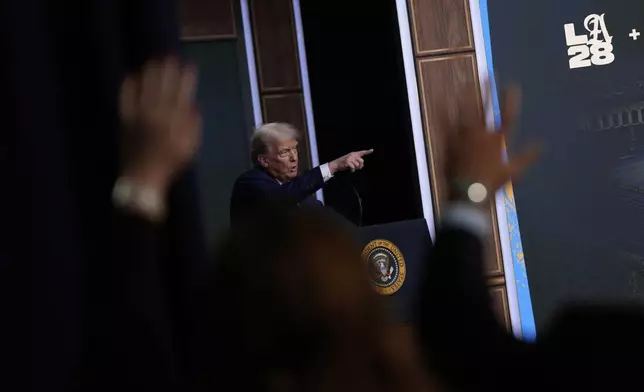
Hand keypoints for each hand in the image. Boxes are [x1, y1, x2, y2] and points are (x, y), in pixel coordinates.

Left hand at [119, 57, 201, 193]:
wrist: (144, 178)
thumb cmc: (170, 164)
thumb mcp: (190, 147)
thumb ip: (193, 125)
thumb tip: (194, 106)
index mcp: (176, 120)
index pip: (183, 92)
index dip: (186, 78)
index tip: (189, 65)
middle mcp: (158, 113)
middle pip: (164, 86)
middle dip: (168, 70)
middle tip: (169, 57)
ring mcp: (140, 115)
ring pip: (146, 88)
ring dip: (150, 73)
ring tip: (153, 61)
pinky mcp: (125, 119)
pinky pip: (126, 98)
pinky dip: (128, 86)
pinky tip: (130, 76)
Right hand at [328, 149, 373, 173]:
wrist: (336, 164)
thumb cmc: (344, 164)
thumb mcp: (352, 162)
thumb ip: (357, 163)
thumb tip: (361, 166)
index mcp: (354, 154)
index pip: (362, 152)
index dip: (368, 151)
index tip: (372, 150)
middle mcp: (353, 154)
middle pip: (362, 161)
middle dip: (360, 166)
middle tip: (356, 168)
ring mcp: (350, 157)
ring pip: (357, 165)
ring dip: (355, 168)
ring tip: (351, 168)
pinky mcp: (347, 161)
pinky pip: (353, 167)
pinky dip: (352, 170)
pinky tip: (351, 170)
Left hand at [447, 85, 539, 194]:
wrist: (468, 194)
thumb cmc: (492, 184)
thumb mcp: (514, 172)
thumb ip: (527, 156)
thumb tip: (542, 145)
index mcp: (498, 139)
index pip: (508, 115)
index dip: (511, 99)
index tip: (513, 84)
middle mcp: (481, 133)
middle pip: (485, 107)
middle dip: (488, 89)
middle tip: (488, 73)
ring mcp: (464, 137)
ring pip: (465, 111)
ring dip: (466, 95)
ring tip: (465, 81)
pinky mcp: (451, 142)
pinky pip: (446, 123)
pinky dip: (444, 111)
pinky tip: (441, 99)